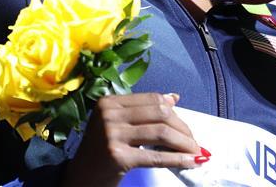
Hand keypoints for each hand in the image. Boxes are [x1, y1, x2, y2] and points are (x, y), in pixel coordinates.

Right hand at [62, 93, 208, 186]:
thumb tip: (174, 97)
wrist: (79, 179)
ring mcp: (111, 134)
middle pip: (160, 113)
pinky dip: (177, 159)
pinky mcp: (117, 156)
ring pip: (161, 132)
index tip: (187, 128)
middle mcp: (109, 114)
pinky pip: (155, 155)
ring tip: (196, 153)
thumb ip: (143, 111)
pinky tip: (189, 162)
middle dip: (183, 129)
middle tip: (195, 143)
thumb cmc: (101, 152)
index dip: (175, 113)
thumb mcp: (118, 125)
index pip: (152, 99)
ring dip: (184, 144)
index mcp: (109, 101)